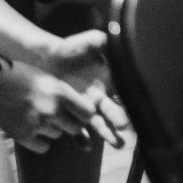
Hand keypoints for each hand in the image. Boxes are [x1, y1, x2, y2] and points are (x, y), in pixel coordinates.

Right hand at [0, 62, 121, 152]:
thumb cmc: (16, 74)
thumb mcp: (45, 78)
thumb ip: (63, 94)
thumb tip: (84, 112)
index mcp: (60, 91)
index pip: (88, 113)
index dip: (83, 113)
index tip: (78, 111)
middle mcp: (51, 109)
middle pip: (75, 128)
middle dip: (68, 123)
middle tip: (55, 115)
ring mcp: (36, 124)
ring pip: (56, 135)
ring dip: (50, 129)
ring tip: (34, 114)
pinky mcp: (22, 136)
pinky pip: (42, 146)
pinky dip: (38, 140)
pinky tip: (28, 127)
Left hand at [41, 29, 129, 146]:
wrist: (46, 61)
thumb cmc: (68, 50)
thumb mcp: (85, 43)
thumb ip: (99, 41)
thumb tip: (114, 35)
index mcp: (108, 81)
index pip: (123, 92)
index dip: (131, 99)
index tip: (136, 104)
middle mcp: (101, 98)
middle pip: (113, 111)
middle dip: (119, 119)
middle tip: (124, 127)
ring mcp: (86, 109)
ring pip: (100, 124)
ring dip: (108, 134)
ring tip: (116, 144)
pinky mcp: (71, 116)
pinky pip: (78, 131)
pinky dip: (82, 139)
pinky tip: (85, 147)